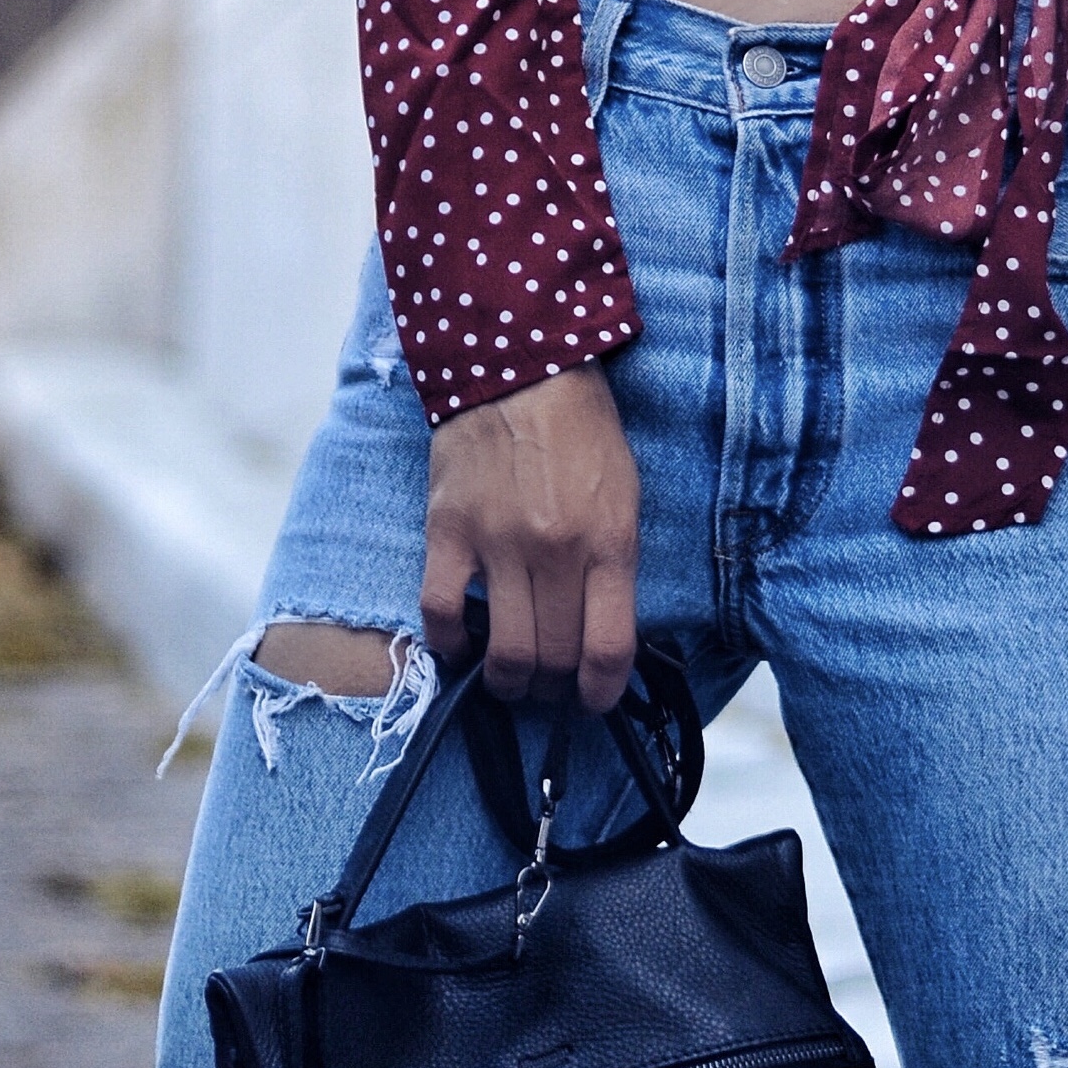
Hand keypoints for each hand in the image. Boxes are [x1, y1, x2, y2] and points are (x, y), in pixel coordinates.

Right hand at [422, 365, 641, 710]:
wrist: (521, 368)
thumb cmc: (583, 433)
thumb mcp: (625, 496)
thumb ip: (616, 565)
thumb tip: (603, 634)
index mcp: (610, 542)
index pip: (610, 649)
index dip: (602, 692)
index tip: (593, 699)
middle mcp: (556, 551)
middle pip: (555, 659)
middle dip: (554, 688)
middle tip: (549, 685)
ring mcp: (498, 544)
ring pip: (503, 651)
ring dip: (508, 681)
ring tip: (510, 677)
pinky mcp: (448, 531)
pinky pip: (442, 612)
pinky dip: (449, 644)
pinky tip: (460, 646)